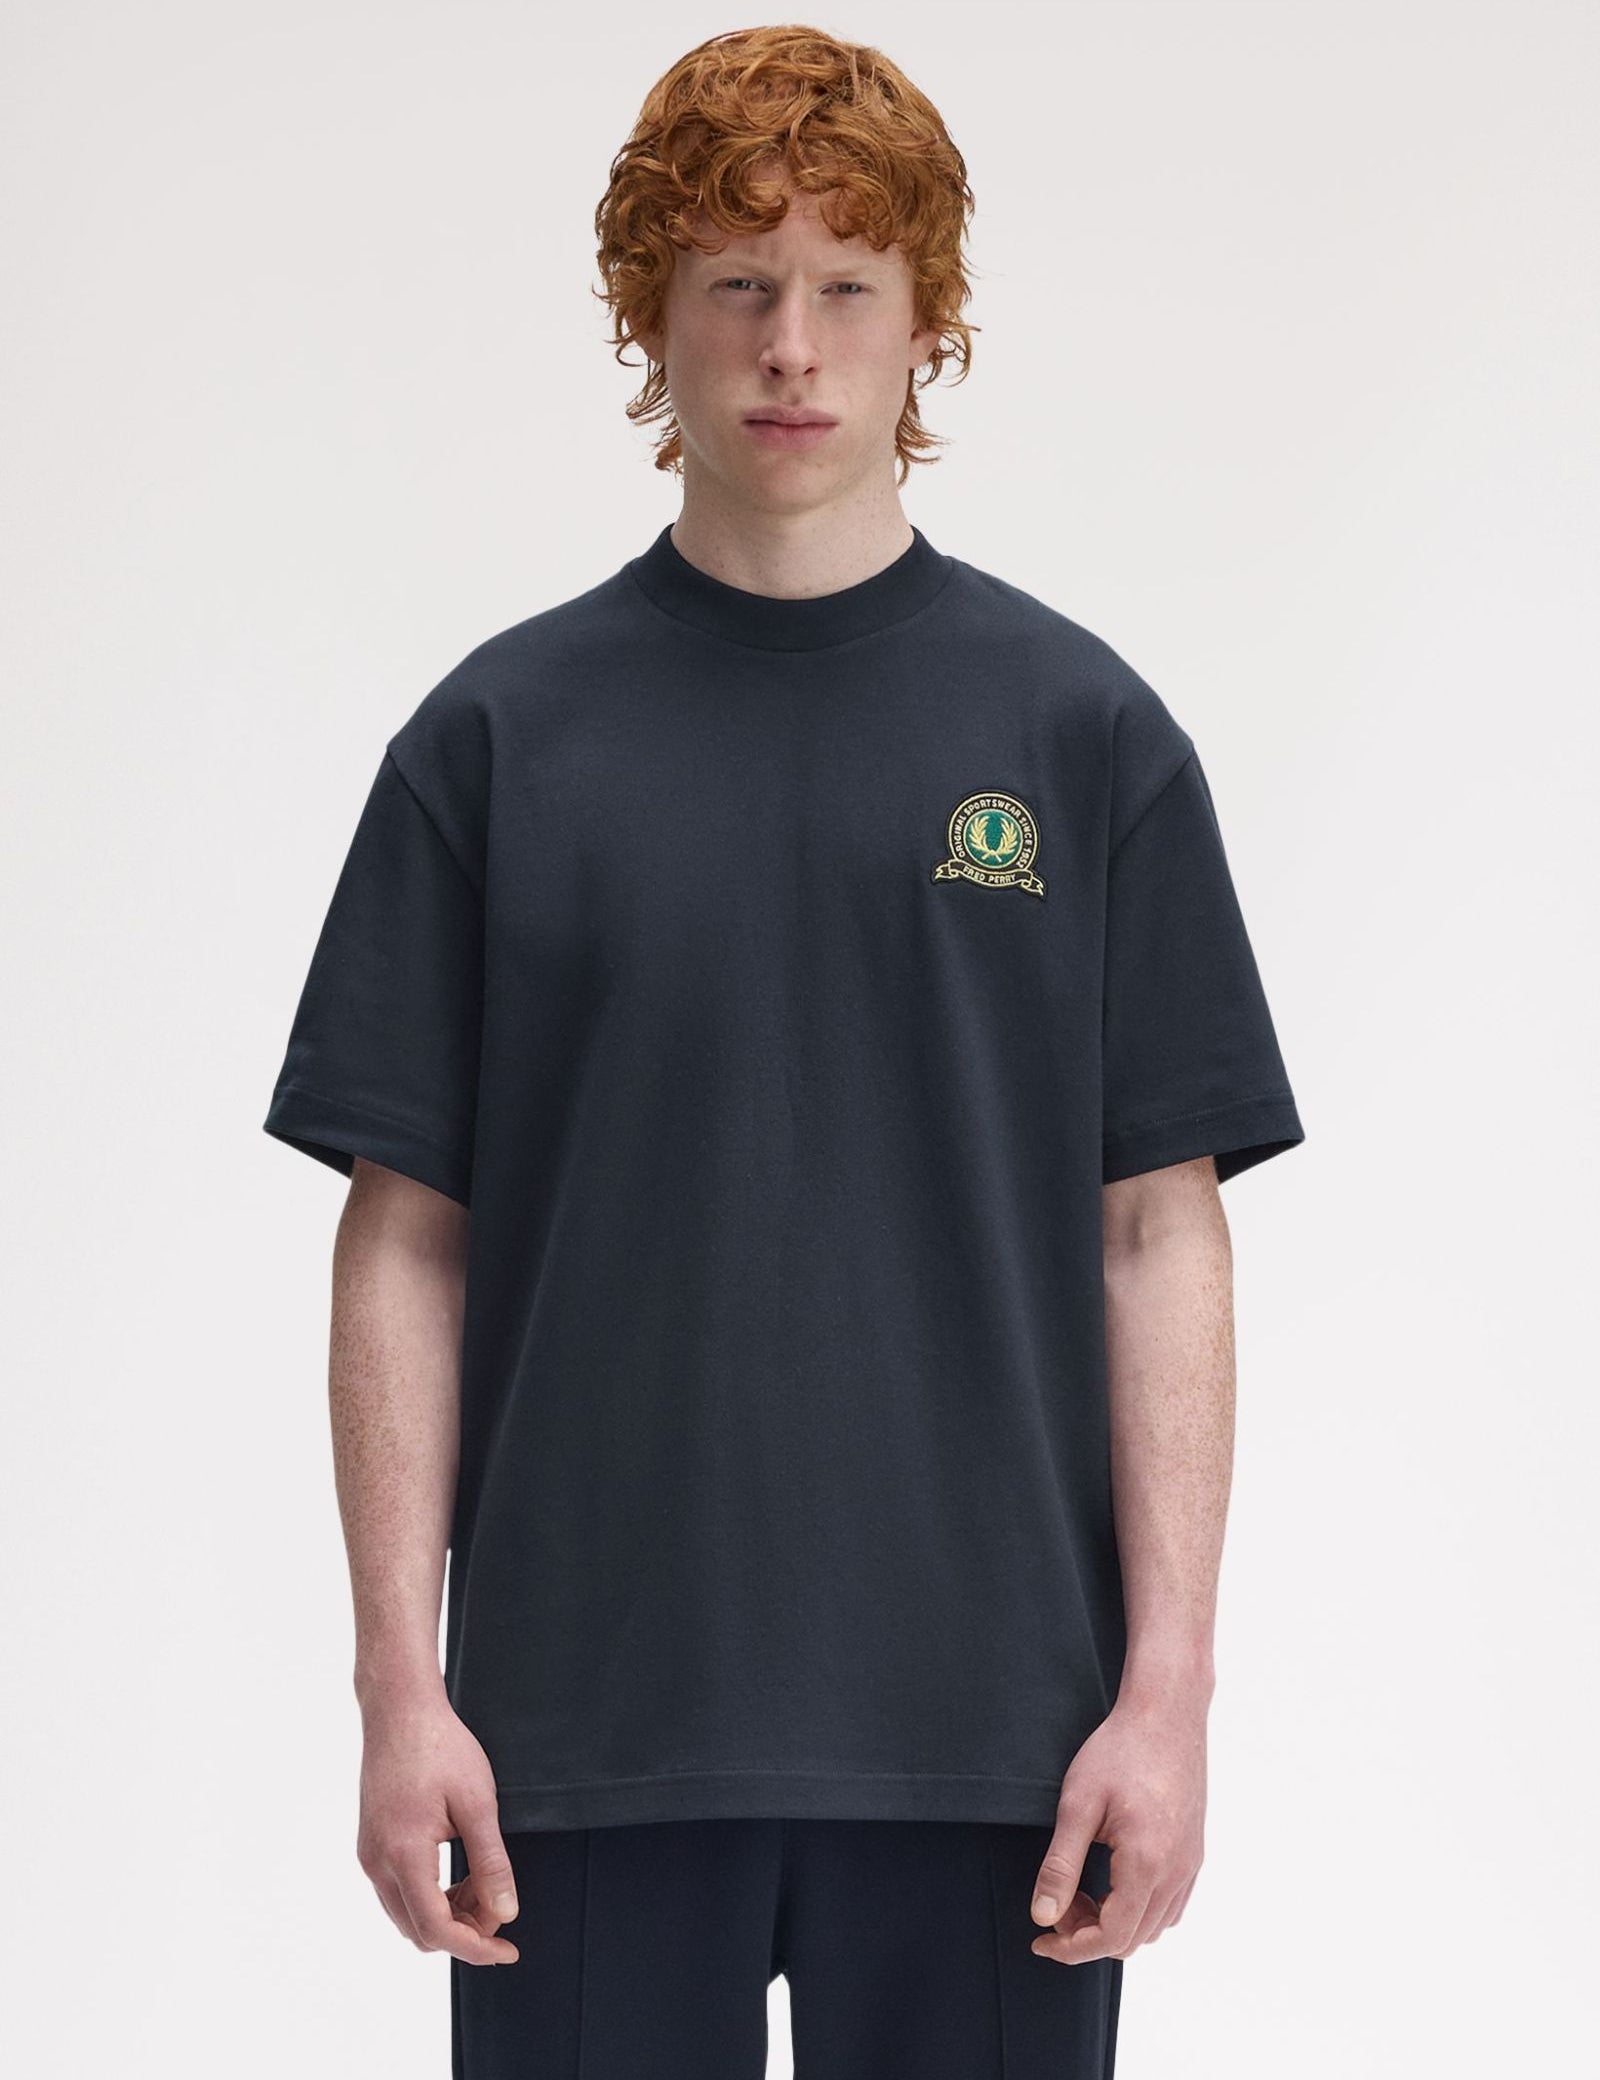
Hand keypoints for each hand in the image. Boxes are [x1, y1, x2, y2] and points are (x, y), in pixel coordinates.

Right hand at [355, 1687, 520, 1965]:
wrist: (400, 1710)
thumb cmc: (440, 1748)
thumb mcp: (477, 1803)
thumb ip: (491, 1862)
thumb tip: (506, 1913)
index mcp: (403, 1854)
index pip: (436, 1928)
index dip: (475, 1947)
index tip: (509, 1951)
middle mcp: (377, 1863)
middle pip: (419, 1929)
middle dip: (464, 1931)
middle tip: (501, 1907)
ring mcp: (370, 1854)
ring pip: (407, 1914)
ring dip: (447, 1914)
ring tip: (485, 1886)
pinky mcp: (371, 1844)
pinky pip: (399, 1891)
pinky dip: (431, 1895)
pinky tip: (461, 1873)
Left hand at [1027, 1694, 1206, 1963]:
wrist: (1165, 1714)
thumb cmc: (1118, 1751)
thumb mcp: (1077, 1805)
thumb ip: (1060, 1866)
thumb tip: (1043, 1917)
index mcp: (1147, 1864)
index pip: (1111, 1937)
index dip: (1071, 1948)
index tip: (1039, 1939)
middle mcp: (1177, 1873)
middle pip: (1132, 1939)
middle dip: (1087, 1934)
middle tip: (1057, 1901)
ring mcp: (1190, 1864)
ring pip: (1153, 1927)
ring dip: (1113, 1923)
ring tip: (1080, 1889)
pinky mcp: (1194, 1853)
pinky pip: (1169, 1906)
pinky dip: (1138, 1910)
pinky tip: (1111, 1880)